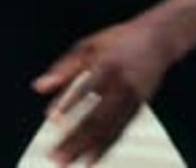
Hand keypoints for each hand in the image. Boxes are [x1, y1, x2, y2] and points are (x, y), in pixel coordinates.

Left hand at [33, 19, 169, 165]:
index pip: (85, 85)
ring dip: (86, 148)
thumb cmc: (117, 41)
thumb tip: (37, 87)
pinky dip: (104, 148)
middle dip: (75, 138)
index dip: (68, 101)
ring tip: (67, 162)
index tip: (51, 117)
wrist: (158, 38)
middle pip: (96, 116)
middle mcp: (121, 83)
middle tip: (55, 155)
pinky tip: (89, 160)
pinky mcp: (138, 108)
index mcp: (106, 63)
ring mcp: (131, 97)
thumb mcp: (88, 45)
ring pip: (107, 128)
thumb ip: (63, 67)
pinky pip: (119, 132)